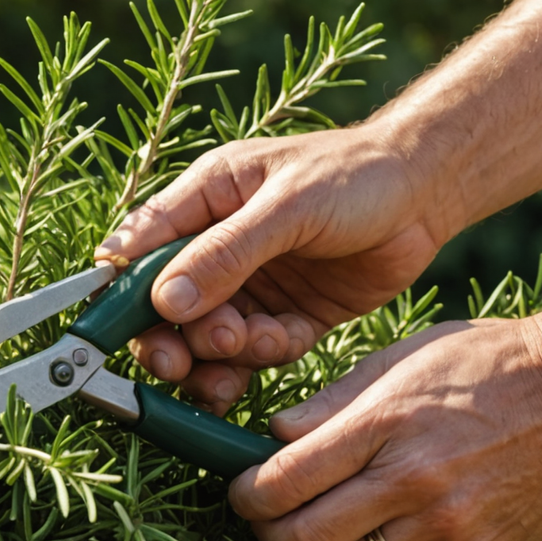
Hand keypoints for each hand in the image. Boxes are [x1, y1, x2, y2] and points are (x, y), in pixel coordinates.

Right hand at [94, 124, 457, 413]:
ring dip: (220, 354)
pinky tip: (282, 342)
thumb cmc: (355, 175)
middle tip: (181, 364)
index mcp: (203, 201)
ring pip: (211, 338)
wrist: (428, 193)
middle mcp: (218, 246)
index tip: (113, 333)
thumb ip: (226, 253)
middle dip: (171, 340)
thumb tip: (164, 301)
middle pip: (167, 309)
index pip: (139, 251)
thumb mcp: (288, 206)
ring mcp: (253, 285)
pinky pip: (258, 352)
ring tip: (247, 346)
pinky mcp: (289, 316)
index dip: (119, 295)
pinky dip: (264, 355)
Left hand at [231, 318, 541, 540]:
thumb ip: (331, 404)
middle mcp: (410, 484)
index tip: (239, 491)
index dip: (244, 495)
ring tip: (323, 526)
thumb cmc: (487, 362)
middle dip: (271, 535)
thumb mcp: (400, 361)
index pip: (282, 482)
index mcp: (383, 427)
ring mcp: (446, 528)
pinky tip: (379, 532)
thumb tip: (272, 438)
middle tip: (267, 519)